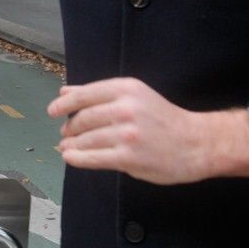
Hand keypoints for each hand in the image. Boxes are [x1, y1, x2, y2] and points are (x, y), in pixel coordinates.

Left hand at [46, 78, 248, 184]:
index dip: (64, 104)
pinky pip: (93, 158)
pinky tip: (71, 157)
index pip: (84, 95)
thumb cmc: (163, 119)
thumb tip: (65, 92)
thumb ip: (99, 94)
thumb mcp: (135, 97)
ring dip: (71, 145)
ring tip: (67, 147)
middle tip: (66, 133)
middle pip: (83, 119)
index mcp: (127, 88)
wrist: (196, 143)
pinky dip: (77, 158)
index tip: (52, 111)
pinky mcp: (128, 158)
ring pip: (85, 140)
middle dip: (70, 128)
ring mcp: (127, 134)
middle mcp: (126, 108)